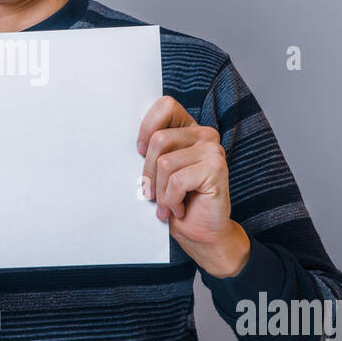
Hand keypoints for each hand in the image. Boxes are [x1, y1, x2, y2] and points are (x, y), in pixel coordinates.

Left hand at [137, 95, 247, 277]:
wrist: (201, 234)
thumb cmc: (176, 202)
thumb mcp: (157, 171)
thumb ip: (151, 148)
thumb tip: (124, 132)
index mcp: (190, 130)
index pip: (165, 106)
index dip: (147, 128)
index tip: (141, 152)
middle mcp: (205, 135)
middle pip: (159, 139)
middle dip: (149, 173)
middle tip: (153, 194)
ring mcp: (214, 150)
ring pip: (165, 163)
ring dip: (160, 191)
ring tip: (169, 205)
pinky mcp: (217, 168)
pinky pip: (177, 180)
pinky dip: (171, 200)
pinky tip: (180, 208)